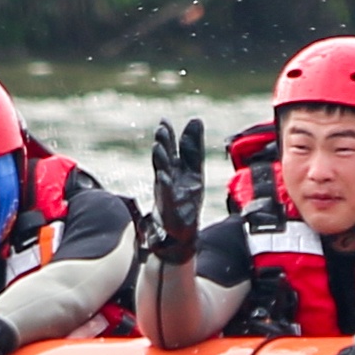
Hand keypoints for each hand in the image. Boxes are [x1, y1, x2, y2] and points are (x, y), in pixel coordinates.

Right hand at [147, 115, 209, 242]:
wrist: (178, 235)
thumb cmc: (185, 201)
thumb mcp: (193, 172)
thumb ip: (192, 148)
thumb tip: (196, 119)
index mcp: (175, 170)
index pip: (172, 150)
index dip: (169, 137)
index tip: (164, 120)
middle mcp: (169, 179)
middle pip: (165, 158)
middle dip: (164, 144)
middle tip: (161, 129)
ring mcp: (167, 194)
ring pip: (163, 173)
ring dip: (161, 161)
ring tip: (158, 147)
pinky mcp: (169, 209)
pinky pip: (166, 195)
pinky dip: (165, 185)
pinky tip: (164, 176)